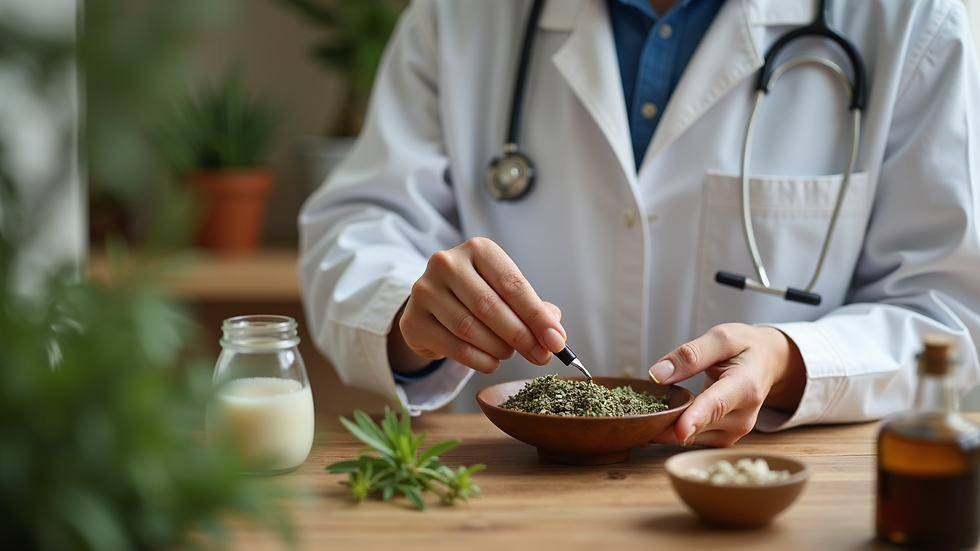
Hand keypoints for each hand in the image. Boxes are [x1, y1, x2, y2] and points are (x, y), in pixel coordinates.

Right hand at [388, 237, 566, 374]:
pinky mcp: (413, 320)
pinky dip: (479, 360)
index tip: (557, 342)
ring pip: (470, 329)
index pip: (513, 285)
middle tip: (541, 357)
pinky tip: (491, 362)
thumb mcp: (507, 292)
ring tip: (509, 353)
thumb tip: (554, 336)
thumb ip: (533, 310)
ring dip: (499, 349)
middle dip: (521, 337)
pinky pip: (454, 347)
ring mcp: (425, 290)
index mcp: (478, 249)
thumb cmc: (479, 295)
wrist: (434, 305)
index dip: (537, 317)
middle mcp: (446, 263)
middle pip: (490, 307)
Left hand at [648, 323, 804, 446]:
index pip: (717, 405)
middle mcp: (743, 416)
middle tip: (633, 415)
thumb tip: (657, 375)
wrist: (768, 363)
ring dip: (666, 428)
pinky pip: (693, 439)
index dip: (696, 418)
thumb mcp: (722, 338)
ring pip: (691, 437)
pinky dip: (674, 430)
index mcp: (745, 386)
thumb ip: (690, 354)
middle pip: (699, 426)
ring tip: (644, 413)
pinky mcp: (724, 439)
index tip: (679, 430)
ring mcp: (735, 432)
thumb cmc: (745, 347)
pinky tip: (659, 419)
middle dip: (666, 421)